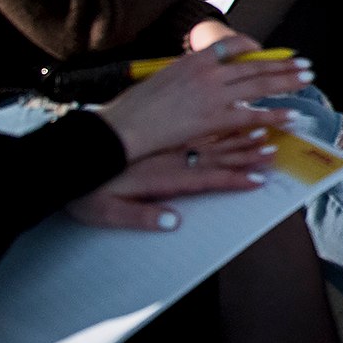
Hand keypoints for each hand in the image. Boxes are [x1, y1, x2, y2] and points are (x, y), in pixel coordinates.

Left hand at [66, 137, 276, 231]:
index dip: (233, 180)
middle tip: (275, 149)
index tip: (259, 180)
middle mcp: (168, 159)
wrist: (67, 160)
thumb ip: (141, 217)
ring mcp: (166, 148)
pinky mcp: (160, 139)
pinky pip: (196, 130)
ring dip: (240, 137)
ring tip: (266, 132)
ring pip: (211, 140)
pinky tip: (233, 120)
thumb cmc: (85, 192)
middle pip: (215, 155)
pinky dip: (218, 125)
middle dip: (248, 153)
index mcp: (160, 177)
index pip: (204, 179)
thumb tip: (173, 223)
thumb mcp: (107, 212)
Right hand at [99, 36, 309, 161]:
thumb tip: (202, 71)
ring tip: (307, 78)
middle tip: (305, 64)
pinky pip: (252, 115)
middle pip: (254, 66)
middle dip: (283, 65)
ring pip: (260, 85)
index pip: (231, 45)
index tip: (265, 50)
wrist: (125, 127)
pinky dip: (273, 114)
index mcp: (194, 60)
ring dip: (287, 81)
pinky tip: (290, 114)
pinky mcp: (215, 119)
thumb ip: (187, 72)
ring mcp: (214, 95)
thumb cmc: (136, 106)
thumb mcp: (162, 76)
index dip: (252, 47)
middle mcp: (209, 73)